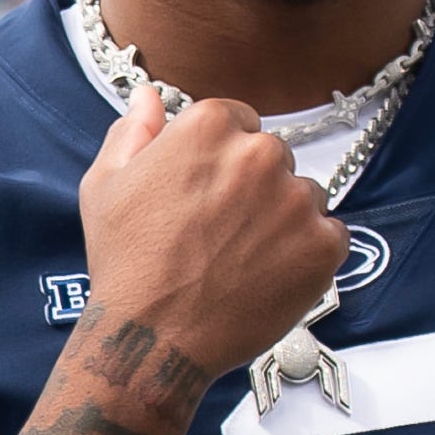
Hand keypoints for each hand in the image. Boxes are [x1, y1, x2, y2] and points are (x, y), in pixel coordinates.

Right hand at [74, 87, 346, 384]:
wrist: (153, 338)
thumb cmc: (125, 263)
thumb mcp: (105, 186)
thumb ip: (133, 132)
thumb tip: (149, 96)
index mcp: (209, 127)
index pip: (237, 120)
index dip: (219, 158)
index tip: (204, 192)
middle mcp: (260, 154)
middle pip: (272, 157)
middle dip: (252, 186)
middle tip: (217, 232)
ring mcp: (297, 200)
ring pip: (302, 195)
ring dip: (281, 219)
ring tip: (241, 258)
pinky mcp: (323, 244)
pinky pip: (329, 234)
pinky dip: (306, 253)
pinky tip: (267, 274)